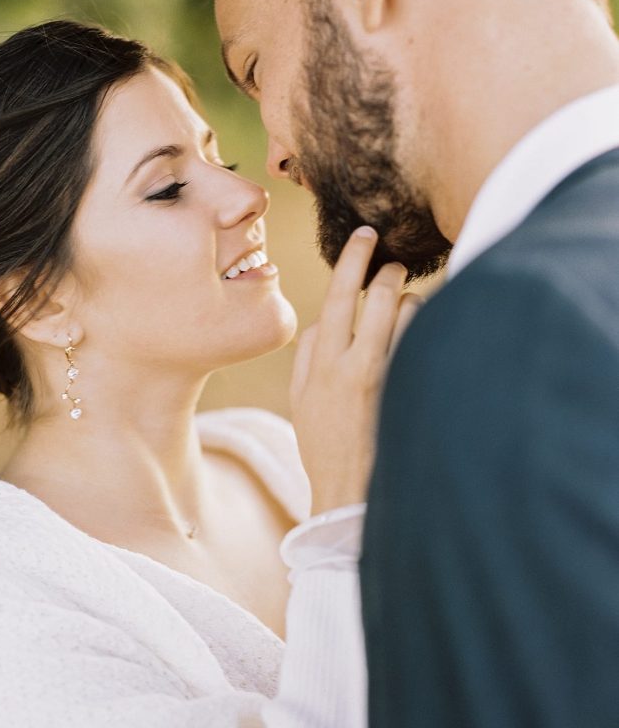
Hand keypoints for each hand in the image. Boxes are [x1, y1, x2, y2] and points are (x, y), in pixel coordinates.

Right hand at [290, 227, 422, 513]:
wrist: (350, 492)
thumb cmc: (322, 443)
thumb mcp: (300, 397)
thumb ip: (310, 351)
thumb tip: (327, 315)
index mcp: (326, 364)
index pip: (339, 296)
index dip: (353, 260)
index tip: (366, 235)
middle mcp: (361, 366)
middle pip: (383, 296)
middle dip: (390, 272)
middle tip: (394, 266)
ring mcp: (393, 379)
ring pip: (413, 315)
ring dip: (410, 304)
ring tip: (405, 315)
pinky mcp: (416, 390)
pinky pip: (427, 342)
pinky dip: (424, 332)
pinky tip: (421, 341)